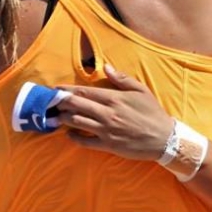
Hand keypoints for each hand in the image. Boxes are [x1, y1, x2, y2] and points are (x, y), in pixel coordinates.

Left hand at [57, 64, 173, 160]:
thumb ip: (122, 78)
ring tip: (54, 116)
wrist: (164, 138)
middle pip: (76, 105)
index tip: (55, 88)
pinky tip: (69, 133)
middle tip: (48, 101)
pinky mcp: (108, 145)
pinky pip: (85, 141)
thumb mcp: (141, 90)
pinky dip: (74, 137)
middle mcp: (107, 113)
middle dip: (60, 102)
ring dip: (63, 118)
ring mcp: (106, 130)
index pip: (84, 92)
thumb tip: (106, 67)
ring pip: (77, 122)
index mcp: (114, 98)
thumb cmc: (152, 113)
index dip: (67, 90)